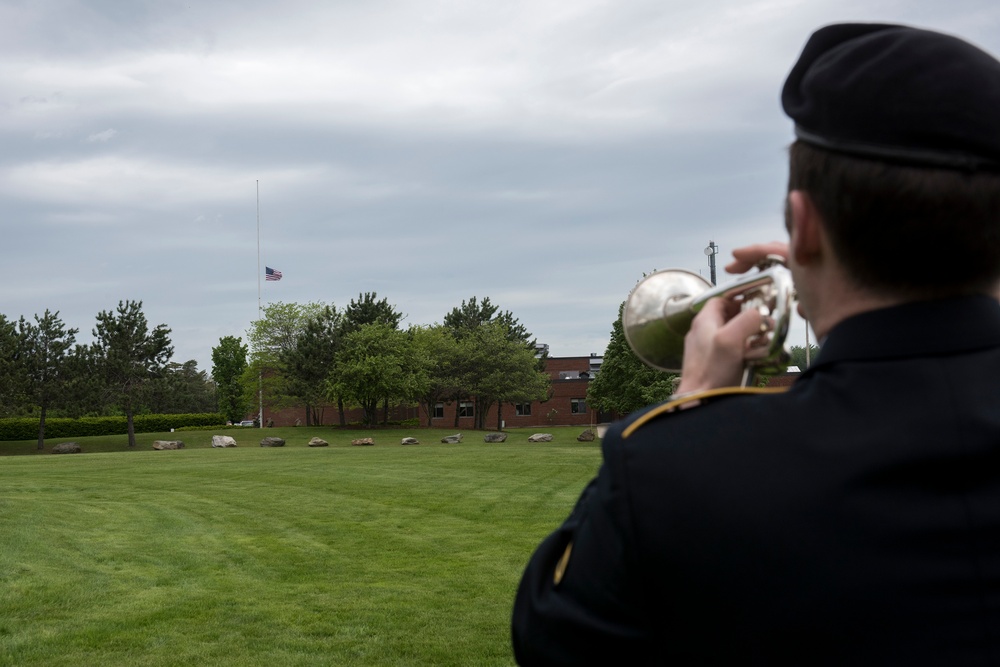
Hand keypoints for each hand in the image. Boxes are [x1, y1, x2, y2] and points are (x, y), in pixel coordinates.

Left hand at [674, 242, 787, 393]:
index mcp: (704, 322)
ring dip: (750, 337)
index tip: (758, 303)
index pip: (722, 300)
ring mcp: (707, 350)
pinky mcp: (713, 365)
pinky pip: (732, 352)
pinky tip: (754, 360)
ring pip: (733, 335)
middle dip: (749, 320)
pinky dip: (745, 352)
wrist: (700, 402)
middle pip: (730, 317)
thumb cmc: (712, 372)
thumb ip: (746, 320)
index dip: (740, 299)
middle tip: (765, 326)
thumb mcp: (731, 339)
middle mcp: (703, 333)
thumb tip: (759, 313)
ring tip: (763, 344)